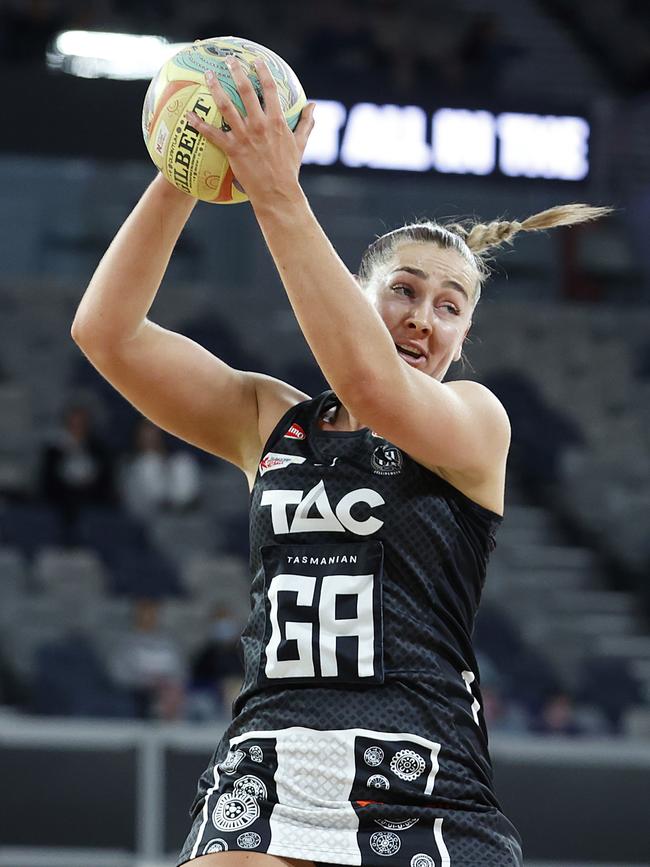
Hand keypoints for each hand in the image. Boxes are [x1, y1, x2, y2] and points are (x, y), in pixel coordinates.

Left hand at [186, 57, 315, 206]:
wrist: (277, 193)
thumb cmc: (289, 170)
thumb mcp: (300, 144)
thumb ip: (306, 123)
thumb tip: (313, 106)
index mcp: (277, 121)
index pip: (270, 89)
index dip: (263, 72)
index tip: (257, 60)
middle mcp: (260, 125)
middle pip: (245, 91)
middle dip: (237, 72)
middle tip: (229, 60)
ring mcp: (245, 136)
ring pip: (226, 107)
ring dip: (216, 88)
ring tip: (208, 75)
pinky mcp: (233, 149)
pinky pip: (212, 134)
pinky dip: (199, 124)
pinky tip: (189, 115)